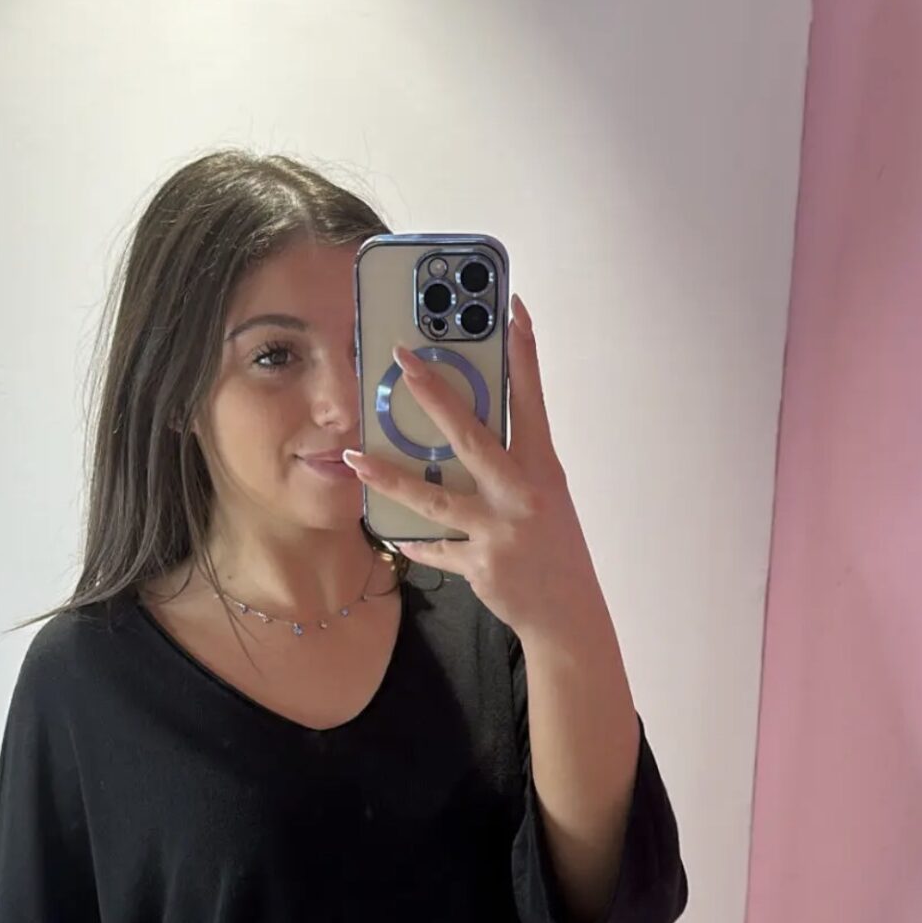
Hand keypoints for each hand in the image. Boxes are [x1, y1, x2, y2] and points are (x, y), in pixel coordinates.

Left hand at [343, 293, 604, 645]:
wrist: (568, 614)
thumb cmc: (555, 548)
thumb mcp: (546, 497)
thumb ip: (512, 466)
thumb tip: (465, 434)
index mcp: (543, 469)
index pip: (532, 399)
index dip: (524, 353)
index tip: (512, 308)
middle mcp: (522, 494)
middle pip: (472, 437)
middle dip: (435, 395)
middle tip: (403, 360)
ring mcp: (499, 530)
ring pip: (434, 498)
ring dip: (389, 477)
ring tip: (353, 458)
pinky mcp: (479, 564)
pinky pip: (435, 547)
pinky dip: (413, 541)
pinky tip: (389, 532)